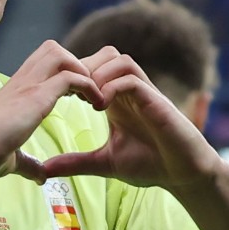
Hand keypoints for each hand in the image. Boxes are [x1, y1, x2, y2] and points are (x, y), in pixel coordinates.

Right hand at [0, 40, 104, 182]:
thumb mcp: (12, 158)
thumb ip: (28, 163)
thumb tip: (40, 176)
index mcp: (15, 91)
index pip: (42, 62)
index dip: (63, 72)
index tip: (78, 96)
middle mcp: (21, 82)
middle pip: (52, 49)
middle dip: (75, 64)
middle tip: (87, 93)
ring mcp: (27, 86)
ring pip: (61, 54)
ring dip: (83, 71)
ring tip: (94, 97)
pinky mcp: (35, 96)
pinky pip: (72, 77)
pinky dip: (89, 86)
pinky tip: (96, 105)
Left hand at [38, 48, 219, 191]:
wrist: (184, 175)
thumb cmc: (151, 165)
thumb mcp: (104, 162)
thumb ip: (76, 162)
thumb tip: (44, 169)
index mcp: (117, 99)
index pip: (94, 68)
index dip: (74, 76)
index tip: (59, 96)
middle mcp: (131, 90)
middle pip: (104, 54)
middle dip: (84, 69)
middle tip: (69, 94)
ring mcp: (145, 93)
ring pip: (119, 59)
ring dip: (98, 74)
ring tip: (86, 100)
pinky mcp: (157, 101)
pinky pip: (131, 78)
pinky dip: (112, 87)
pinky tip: (100, 107)